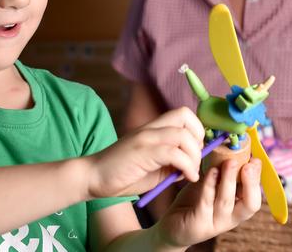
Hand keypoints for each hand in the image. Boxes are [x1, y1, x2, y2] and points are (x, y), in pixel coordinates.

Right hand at [86, 107, 204, 197]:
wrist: (93, 177)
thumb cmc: (122, 174)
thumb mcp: (154, 168)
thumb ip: (172, 162)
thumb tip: (193, 164)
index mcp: (153, 128)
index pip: (183, 113)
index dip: (197, 130)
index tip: (196, 151)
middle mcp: (150, 128)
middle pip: (185, 115)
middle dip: (199, 137)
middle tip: (195, 159)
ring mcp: (146, 137)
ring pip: (182, 134)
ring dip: (194, 155)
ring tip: (191, 172)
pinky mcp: (142, 151)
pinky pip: (174, 152)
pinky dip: (187, 166)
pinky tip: (186, 178)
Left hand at [154, 157, 261, 247]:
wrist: (172, 224)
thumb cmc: (194, 201)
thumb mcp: (211, 183)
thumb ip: (222, 171)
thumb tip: (232, 148)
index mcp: (237, 208)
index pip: (254, 196)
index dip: (257, 178)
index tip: (255, 159)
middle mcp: (231, 218)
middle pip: (250, 205)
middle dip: (251, 184)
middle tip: (248, 165)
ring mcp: (215, 223)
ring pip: (227, 202)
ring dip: (229, 180)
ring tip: (229, 162)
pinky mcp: (199, 224)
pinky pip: (206, 203)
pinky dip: (210, 185)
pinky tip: (211, 172)